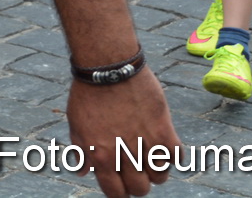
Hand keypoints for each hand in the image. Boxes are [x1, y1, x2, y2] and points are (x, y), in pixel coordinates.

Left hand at [66, 72, 178, 197]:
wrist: (108, 66)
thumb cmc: (88, 93)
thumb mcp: (76, 124)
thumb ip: (81, 151)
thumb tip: (84, 172)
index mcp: (101, 157)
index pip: (116, 194)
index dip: (120, 192)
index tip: (122, 183)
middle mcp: (124, 156)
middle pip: (141, 189)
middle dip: (138, 182)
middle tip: (136, 167)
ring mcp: (146, 145)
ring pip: (160, 177)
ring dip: (156, 168)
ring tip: (149, 153)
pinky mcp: (164, 131)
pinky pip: (176, 156)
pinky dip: (171, 153)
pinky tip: (162, 140)